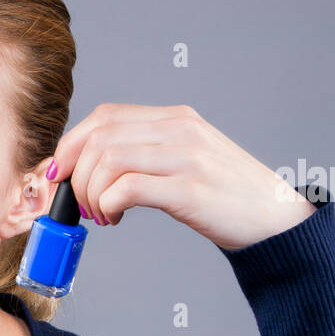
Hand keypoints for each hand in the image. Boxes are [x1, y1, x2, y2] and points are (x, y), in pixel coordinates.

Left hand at [42, 103, 315, 251]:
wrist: (274, 218)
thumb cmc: (224, 196)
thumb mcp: (186, 160)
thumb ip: (148, 153)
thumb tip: (93, 167)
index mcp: (176, 119)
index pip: (106, 116)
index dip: (72, 144)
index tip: (60, 173)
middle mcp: (180, 130)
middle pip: (100, 136)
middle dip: (75, 173)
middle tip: (80, 203)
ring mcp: (186, 157)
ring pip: (108, 160)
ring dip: (91, 193)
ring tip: (100, 215)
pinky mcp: (189, 189)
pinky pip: (128, 188)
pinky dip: (108, 205)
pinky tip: (114, 219)